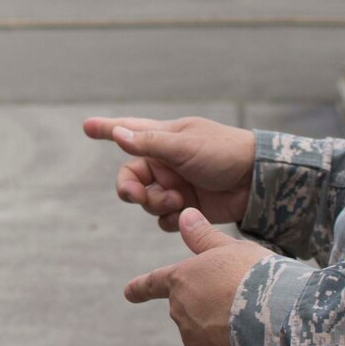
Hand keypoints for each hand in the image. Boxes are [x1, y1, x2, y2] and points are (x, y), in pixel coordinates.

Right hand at [84, 114, 254, 230]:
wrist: (257, 182)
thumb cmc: (224, 152)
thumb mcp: (184, 145)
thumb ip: (149, 143)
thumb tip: (117, 134)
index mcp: (164, 138)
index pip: (129, 131)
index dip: (107, 129)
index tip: (86, 127)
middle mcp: (165, 162)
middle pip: (130, 177)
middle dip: (131, 188)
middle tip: (136, 196)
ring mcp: (175, 185)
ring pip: (146, 201)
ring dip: (154, 203)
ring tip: (177, 200)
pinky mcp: (187, 207)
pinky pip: (163, 218)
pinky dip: (168, 218)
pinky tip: (183, 213)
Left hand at [124, 208, 270, 345]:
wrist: (278, 318)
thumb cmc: (256, 276)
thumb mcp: (231, 249)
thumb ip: (204, 237)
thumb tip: (184, 215)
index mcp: (181, 281)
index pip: (154, 283)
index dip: (141, 287)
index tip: (128, 292)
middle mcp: (180, 312)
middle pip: (191, 309)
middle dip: (212, 307)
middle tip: (244, 300)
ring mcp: (194, 342)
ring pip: (207, 335)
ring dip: (224, 330)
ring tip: (255, 321)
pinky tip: (255, 345)